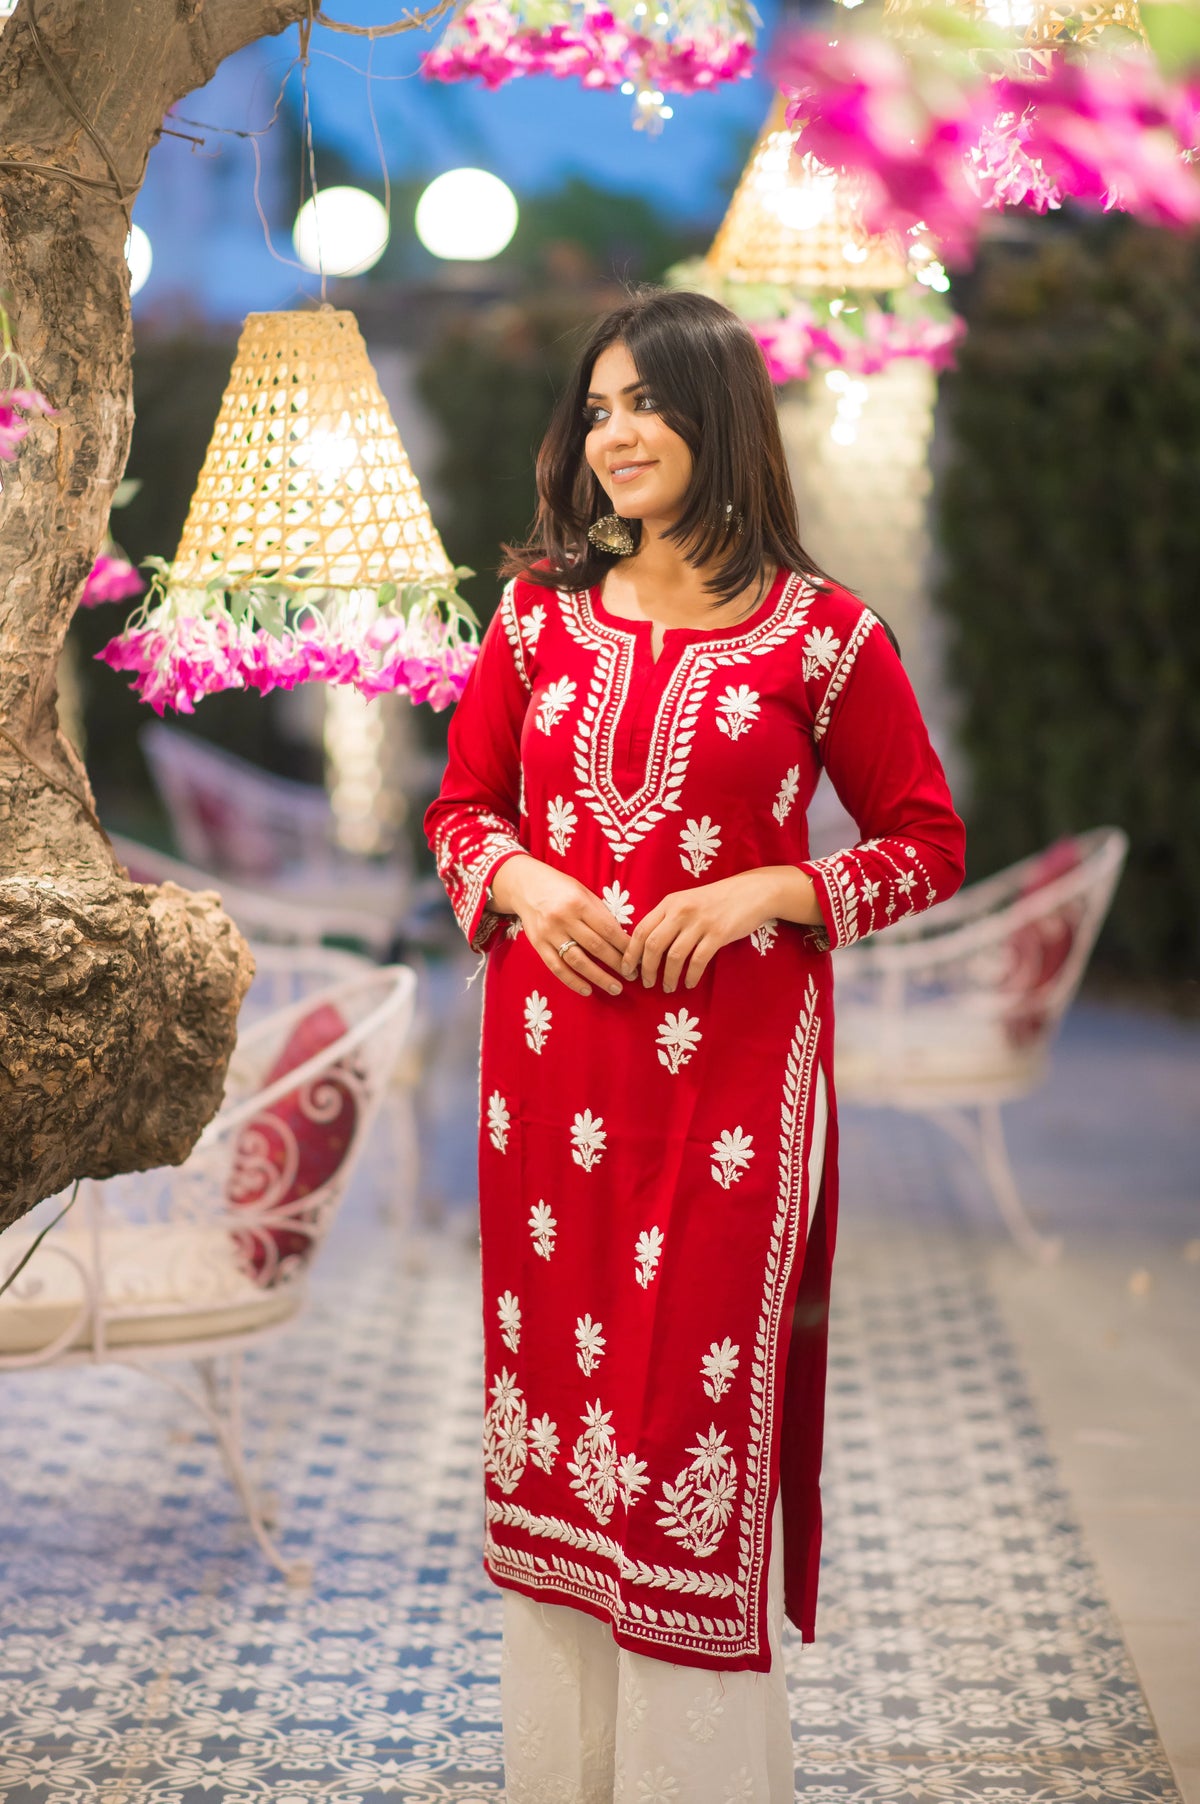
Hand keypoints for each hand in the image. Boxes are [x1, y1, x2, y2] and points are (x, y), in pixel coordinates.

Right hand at [490, 854, 630, 997]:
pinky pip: (557, 968)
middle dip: (617, 964)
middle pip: (596, 947)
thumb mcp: (583, 893)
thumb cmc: (561, 888)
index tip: (638, 958)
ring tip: (615, 988)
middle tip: (632, 976)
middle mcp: (564, 918)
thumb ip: (600, 914)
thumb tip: (623, 939)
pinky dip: (573, 981)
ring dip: (599, 977)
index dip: (625, 946)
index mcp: (579, 903)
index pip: (608, 929)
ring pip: (578, 961)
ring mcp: (550, 933)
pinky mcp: (538, 945)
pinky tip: (587, 990)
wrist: (526, 886)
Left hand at [625, 868, 818, 992]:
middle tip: (646, 983)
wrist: (751, 892)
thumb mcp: (686, 901)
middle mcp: (681, 911)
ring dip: (668, 976)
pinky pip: (698, 960)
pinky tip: (689, 983)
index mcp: (669, 903)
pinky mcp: (718, 934)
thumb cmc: (716, 900)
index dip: (630, 953)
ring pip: (674, 956)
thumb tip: (645, 946)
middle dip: (646, 968)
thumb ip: (667, 919)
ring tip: (667, 987)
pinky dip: (690, 975)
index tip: (627, 970)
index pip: (640, 929)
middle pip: (653, 945)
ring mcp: (700, 922)